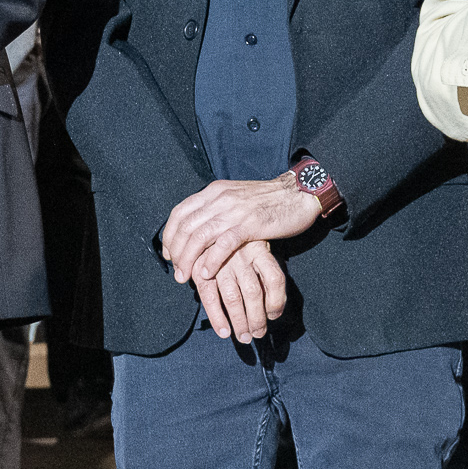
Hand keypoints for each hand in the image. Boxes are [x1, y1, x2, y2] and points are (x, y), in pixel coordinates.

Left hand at [161, 176, 324, 287]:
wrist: (299, 194)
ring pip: (199, 236)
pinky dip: (211, 260)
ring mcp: (234, 210)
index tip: (168, 253)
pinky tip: (206, 273)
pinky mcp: (250, 224)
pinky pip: (223, 244)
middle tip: (176, 271)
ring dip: (188, 259)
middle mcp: (220, 198)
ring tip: (185, 277)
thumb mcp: (236, 197)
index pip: (180, 212)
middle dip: (176, 251)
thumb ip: (217, 208)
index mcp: (214, 191)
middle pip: (185, 226)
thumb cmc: (269, 201)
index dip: (169, 234)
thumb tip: (198, 228)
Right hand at [193, 240, 289, 341]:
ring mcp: (221, 262)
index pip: (275, 279)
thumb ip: (265, 271)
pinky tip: (224, 331)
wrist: (207, 223)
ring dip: (240, 322)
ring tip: (244, 337)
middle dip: (257, 319)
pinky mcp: (202, 269)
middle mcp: (242, 256)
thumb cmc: (238, 242)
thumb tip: (274, 311)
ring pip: (234, 298)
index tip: (274, 316)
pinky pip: (210, 296)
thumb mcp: (257, 247)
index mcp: (260, 250)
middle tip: (258, 334)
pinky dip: (217, 317)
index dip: (277, 301)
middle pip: (254, 293)